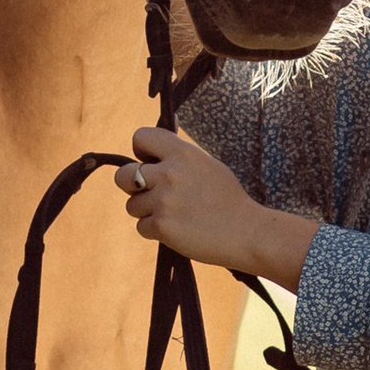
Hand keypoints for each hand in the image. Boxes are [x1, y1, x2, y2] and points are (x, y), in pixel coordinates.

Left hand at [118, 126, 319, 290]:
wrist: (248, 232)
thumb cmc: (228, 199)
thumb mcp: (207, 165)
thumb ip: (178, 156)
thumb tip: (150, 148)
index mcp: (182, 153)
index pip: (140, 137)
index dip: (140, 151)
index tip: (151, 162)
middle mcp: (170, 173)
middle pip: (122, 175)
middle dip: (131, 185)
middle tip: (152, 193)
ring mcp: (164, 200)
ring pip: (132, 205)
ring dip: (147, 212)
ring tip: (175, 215)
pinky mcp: (162, 226)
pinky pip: (141, 227)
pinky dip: (156, 231)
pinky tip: (178, 230)